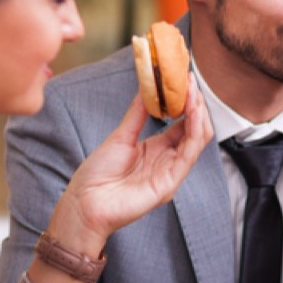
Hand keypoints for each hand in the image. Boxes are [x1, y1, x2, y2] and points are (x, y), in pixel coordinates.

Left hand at [48, 76, 212, 252]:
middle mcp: (168, 160)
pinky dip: (193, 132)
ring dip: (198, 115)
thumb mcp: (120, 136)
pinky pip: (188, 156)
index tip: (185, 80)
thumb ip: (137, 114)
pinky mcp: (169, 184)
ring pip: (196, 140)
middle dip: (195, 104)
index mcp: (157, 149)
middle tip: (191, 81)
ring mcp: (171, 172)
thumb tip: (147, 88)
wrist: (84, 202)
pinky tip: (192, 113)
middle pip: (194, 130)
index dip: (186, 102)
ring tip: (193, 93)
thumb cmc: (97, 175)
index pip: (182, 123)